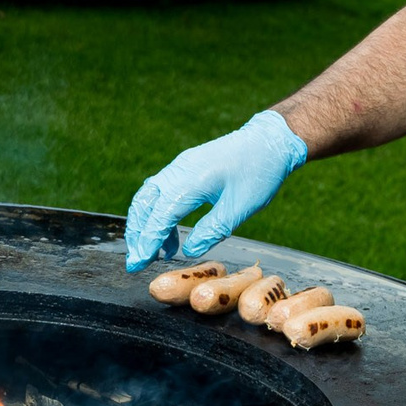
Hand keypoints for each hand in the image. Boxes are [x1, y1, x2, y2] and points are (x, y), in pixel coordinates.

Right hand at [123, 111, 309, 269]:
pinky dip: (157, 214)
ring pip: (148, 197)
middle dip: (137, 234)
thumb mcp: (238, 209)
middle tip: (136, 262)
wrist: (269, 141)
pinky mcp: (185, 168)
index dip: (147, 242)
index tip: (138, 264)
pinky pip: (160, 191)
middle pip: (143, 205)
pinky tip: (169, 235)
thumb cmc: (258, 174)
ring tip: (154, 252)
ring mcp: (179, 167)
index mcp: (191, 181)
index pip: (159, 216)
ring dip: (144, 225)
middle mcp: (178, 171)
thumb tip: (188, 251)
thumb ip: (211, 231)